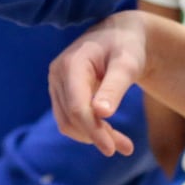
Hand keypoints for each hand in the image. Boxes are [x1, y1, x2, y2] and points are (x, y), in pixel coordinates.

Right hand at [48, 12, 147, 156]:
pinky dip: (89, 131)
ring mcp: (56, 84)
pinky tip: (110, 135)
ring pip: (68, 122)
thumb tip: (102, 114)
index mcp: (72, 64)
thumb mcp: (127, 64)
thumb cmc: (126, 46)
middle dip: (97, 135)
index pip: (77, 106)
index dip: (92, 130)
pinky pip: (70, 119)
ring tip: (122, 144)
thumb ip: (114, 87)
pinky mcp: (61, 93)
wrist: (120, 35)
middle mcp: (58, 74)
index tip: (111, 150)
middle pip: (71, 117)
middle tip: (126, 147)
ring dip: (93, 136)